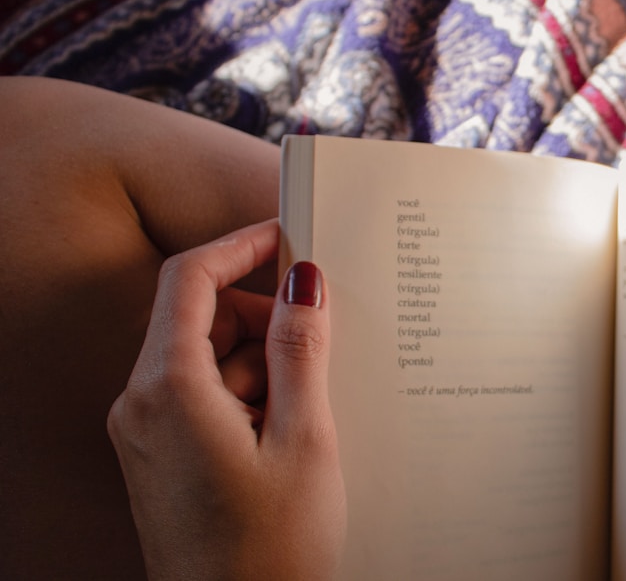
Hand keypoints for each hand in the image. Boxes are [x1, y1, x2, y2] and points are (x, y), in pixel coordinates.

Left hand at [107, 220, 344, 579]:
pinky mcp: (162, 458)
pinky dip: (248, 395)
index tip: (286, 238)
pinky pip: (203, 397)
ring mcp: (147, 434)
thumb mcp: (303, 439)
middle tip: (321, 340)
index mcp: (168, 391)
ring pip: (206, 359)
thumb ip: (301, 350)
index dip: (240, 247)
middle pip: (199, 319)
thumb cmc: (271, 552)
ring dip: (261, 363)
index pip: (190, 279)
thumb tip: (304, 281)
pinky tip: (290, 433)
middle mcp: (142, 406)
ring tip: (310, 412)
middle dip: (262, 318)